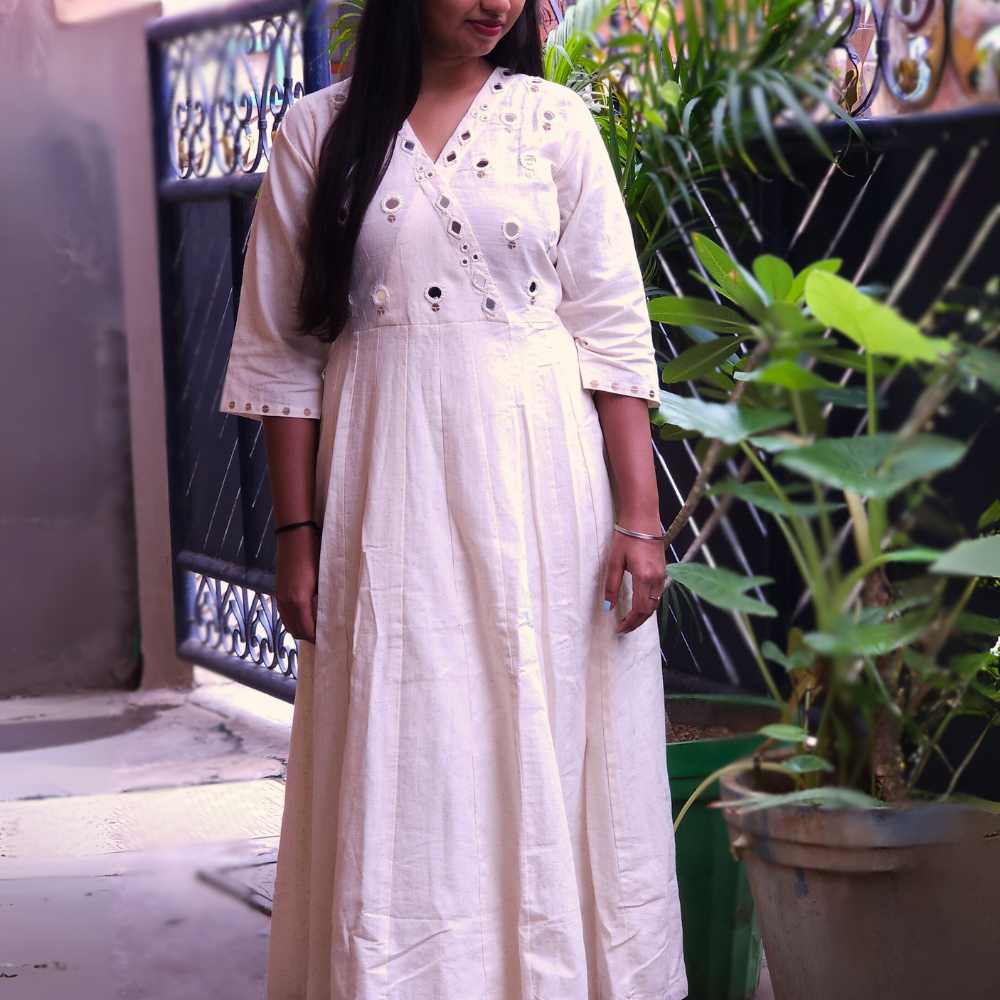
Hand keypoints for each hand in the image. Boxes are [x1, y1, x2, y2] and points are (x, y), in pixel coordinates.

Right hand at [274, 527, 319, 642]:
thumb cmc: (314, 555)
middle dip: (308, 637)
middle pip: (295, 631)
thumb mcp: (322, 580)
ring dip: (299, 629)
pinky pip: (283, 614)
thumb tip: (326, 616)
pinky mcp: (278, 592)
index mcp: (299, 601)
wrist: (294, 537)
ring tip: (314, 629)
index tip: (328, 640)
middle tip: (323, 637)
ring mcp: (280, 597)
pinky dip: (292, 620)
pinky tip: (303, 617)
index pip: (306, 630)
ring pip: (287, 624)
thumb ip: (322, 600)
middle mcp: (286, 602)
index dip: (316, 638)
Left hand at [604, 525, 665, 634]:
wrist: (642, 519)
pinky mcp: (663, 571)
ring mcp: (662, 575)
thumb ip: (611, 586)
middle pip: (649, 610)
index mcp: (644, 577)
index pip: (639, 609)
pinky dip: (649, 605)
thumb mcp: (614, 562)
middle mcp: (657, 579)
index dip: (630, 622)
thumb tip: (608, 608)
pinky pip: (658, 595)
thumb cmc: (626, 538)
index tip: (619, 629)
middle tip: (623, 630)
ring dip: (643, 616)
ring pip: (656, 604)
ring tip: (630, 621)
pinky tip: (639, 607)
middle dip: (637, 623)